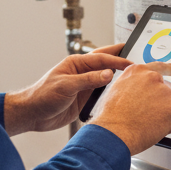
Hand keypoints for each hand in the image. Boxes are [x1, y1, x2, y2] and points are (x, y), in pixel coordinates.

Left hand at [3, 44, 134, 135]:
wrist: (33, 114)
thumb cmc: (43, 95)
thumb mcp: (66, 86)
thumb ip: (87, 80)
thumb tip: (109, 74)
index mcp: (76, 63)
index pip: (101, 58)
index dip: (118, 60)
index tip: (132, 63)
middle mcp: (81, 72)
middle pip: (105, 62)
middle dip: (120, 58)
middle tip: (137, 55)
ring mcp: (83, 85)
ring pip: (105, 78)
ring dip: (118, 76)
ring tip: (134, 76)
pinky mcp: (84, 98)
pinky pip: (101, 93)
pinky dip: (112, 92)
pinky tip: (121, 94)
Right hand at [90, 62, 170, 154]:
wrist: (115, 132)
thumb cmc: (111, 116)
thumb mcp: (117, 90)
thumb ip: (133, 85)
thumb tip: (140, 92)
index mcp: (137, 71)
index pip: (159, 67)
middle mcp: (152, 77)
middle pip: (165, 90)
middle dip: (161, 102)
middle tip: (151, 115)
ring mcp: (164, 91)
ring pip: (170, 106)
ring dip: (162, 115)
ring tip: (144, 122)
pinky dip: (168, 127)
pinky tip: (152, 128)